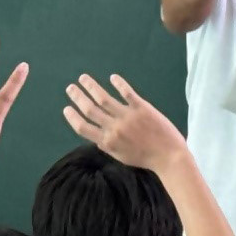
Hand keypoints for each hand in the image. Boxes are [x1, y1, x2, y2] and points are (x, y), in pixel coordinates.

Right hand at [63, 73, 186, 170]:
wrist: (168, 156)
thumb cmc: (144, 158)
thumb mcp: (120, 156)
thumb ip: (107, 145)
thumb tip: (95, 136)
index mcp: (107, 142)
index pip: (83, 128)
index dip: (72, 117)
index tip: (66, 108)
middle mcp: (114, 128)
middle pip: (90, 109)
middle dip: (78, 97)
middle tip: (70, 88)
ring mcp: (127, 116)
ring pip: (104, 98)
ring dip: (92, 86)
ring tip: (83, 78)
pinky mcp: (141, 108)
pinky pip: (127, 93)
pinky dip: (119, 84)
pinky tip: (112, 77)